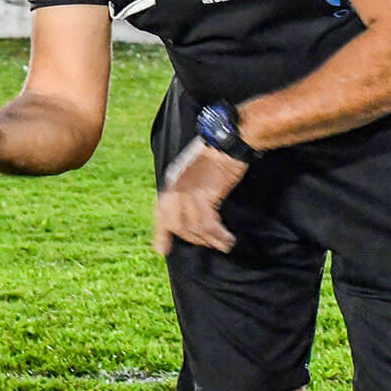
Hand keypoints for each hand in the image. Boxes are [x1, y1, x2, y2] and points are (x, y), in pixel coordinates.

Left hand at [151, 138, 245, 255]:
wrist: (230, 140)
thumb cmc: (218, 153)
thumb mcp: (197, 171)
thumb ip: (190, 188)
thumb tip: (196, 208)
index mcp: (172, 182)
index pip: (161, 212)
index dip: (160, 233)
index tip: (161, 250)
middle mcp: (176, 188)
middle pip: (176, 225)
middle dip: (193, 239)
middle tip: (210, 243)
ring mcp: (189, 191)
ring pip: (193, 227)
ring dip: (209, 239)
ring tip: (224, 243)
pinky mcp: (205, 194)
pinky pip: (208, 224)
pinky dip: (218, 235)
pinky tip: (227, 238)